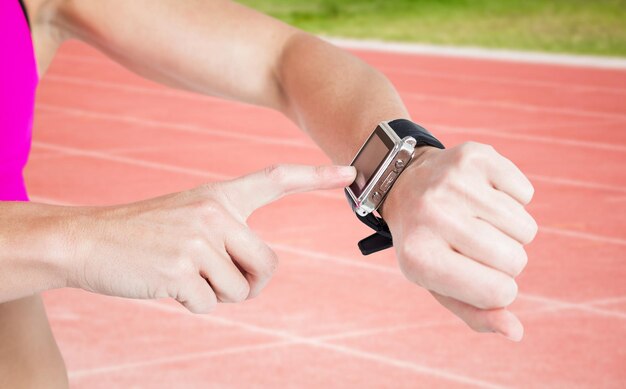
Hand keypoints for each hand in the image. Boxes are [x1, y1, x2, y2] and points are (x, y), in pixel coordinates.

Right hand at [64, 164, 355, 312]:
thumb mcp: (190, 218)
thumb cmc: (144, 234)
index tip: (349, 173)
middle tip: (214, 275)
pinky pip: (210, 305)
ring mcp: (198, 240)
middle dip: (249, 282)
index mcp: (220, 195)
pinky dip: (191, 304)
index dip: (315, 177)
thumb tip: (262, 277)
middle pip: (268, 267)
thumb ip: (231, 236)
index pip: (275, 179)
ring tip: (181, 272)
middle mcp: (215, 212)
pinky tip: (164, 283)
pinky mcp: (181, 270)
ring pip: (241, 292)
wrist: (86, 240)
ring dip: (215, 294)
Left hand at [381, 142, 536, 340]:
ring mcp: (452, 182)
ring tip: (476, 219)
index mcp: (419, 258)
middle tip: (475, 244)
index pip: (497, 291)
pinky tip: (480, 195)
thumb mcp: (438, 283)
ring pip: (525, 227)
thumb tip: (516, 331)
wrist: (403, 184)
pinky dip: (513, 198)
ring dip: (510, 230)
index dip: (499, 289)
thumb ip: (476, 314)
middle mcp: (432, 215)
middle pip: (515, 259)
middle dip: (506, 259)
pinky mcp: (473, 155)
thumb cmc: (427, 242)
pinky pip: (526, 193)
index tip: (478, 274)